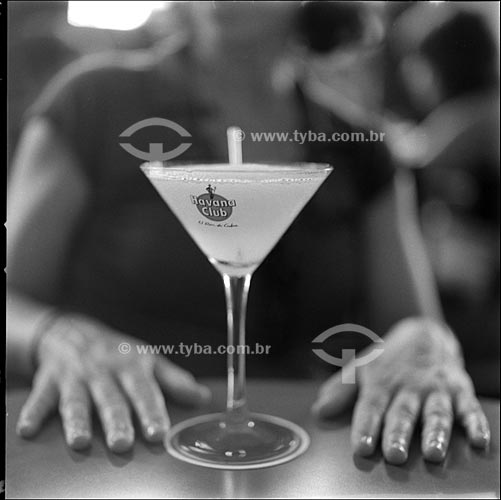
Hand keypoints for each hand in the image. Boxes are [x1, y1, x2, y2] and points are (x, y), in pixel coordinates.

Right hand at [16, 314, 210, 452]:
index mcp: (132, 367)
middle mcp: (105, 372)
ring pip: (78, 399)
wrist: (74, 331)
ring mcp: (77, 376)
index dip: (153, 412)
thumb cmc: (117, 352)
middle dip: (117, 421)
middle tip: (123, 443)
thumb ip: (174, 381)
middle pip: (112, 399)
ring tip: (80, 441)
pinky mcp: (50, 379)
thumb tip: (203, 398)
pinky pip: (41, 396)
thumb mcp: (148, 360)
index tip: (159, 433)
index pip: (145, 391)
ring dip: (78, 419)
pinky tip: (28, 429)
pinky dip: (33, 411)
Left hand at [312, 317, 490, 464]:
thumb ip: (341, 390)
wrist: (422, 333)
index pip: (371, 407)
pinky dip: (474, 423)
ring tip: (433, 453)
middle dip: (398, 433)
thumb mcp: (361, 368)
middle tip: (395, 454)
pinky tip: (477, 439)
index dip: (365, 427)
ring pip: (435, 412)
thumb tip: (319, 410)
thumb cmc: (388, 360)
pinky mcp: (459, 389)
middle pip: (402, 412)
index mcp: (381, 383)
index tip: (362, 448)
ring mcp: (435, 389)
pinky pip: (469, 407)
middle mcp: (408, 387)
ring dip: (435, 432)